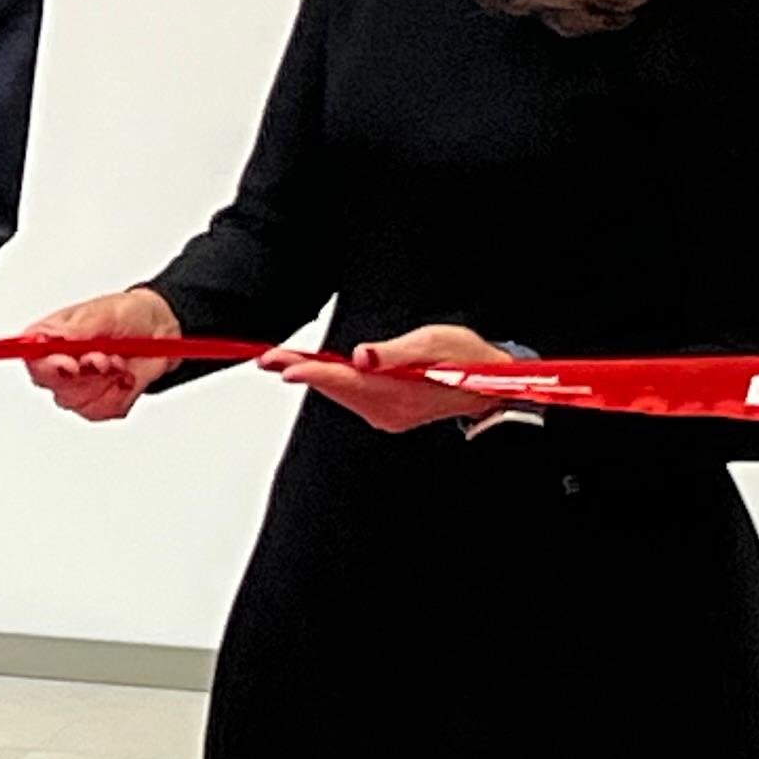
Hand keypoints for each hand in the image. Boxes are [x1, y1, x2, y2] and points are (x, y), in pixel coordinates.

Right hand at [21, 287, 181, 423]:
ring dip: (105, 382)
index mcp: (52, 337)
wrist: (159, 331)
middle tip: (105, 358)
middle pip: (51, 384)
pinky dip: (120, 394)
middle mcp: (60, 364)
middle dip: (83, 375)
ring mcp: (77, 386)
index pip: (31, 357)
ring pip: (79, 400)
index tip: (71, 363)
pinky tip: (125, 376)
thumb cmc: (128, 315)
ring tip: (119, 361)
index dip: (45, 366)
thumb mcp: (105, 313)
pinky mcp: (98, 402)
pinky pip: (104, 409)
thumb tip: (53, 338)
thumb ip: (78, 329)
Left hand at [266, 322, 517, 433]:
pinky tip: (319, 372)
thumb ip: (394, 351)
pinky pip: (354, 399)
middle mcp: (389, 410)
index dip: (311, 372)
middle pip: (337, 388)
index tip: (282, 367)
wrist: (491, 383)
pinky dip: (334, 384)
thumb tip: (362, 355)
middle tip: (267, 358)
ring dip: (314, 377)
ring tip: (281, 361)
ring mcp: (389, 415)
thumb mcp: (433, 342)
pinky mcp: (390, 414)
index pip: (345, 380)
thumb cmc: (465, 358)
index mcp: (397, 391)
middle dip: (301, 371)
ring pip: (342, 395)